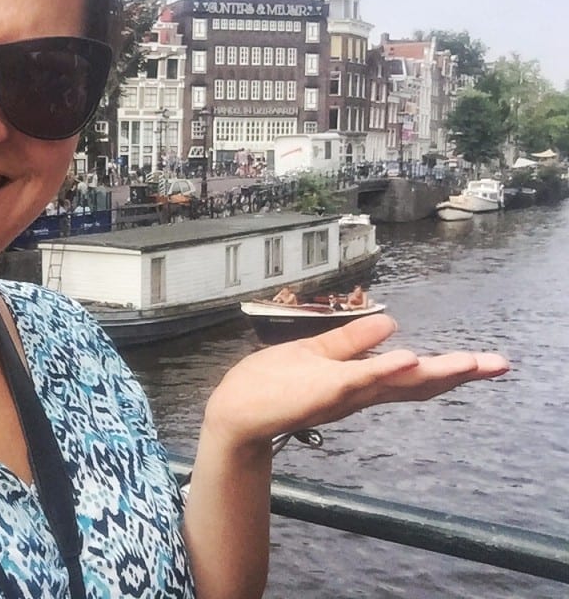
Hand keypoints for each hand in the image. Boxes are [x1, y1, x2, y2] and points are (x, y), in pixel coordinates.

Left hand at [202, 314, 508, 448]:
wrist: (235, 412)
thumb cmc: (271, 384)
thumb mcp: (317, 354)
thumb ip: (351, 342)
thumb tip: (391, 322)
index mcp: (360, 381)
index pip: (412, 374)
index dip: (450, 367)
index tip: (489, 362)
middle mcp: (358, 391)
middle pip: (415, 381)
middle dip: (459, 372)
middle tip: (500, 365)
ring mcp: (341, 392)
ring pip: (394, 381)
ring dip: (432, 371)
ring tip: (470, 362)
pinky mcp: (321, 390)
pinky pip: (356, 379)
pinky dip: (381, 369)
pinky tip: (406, 358)